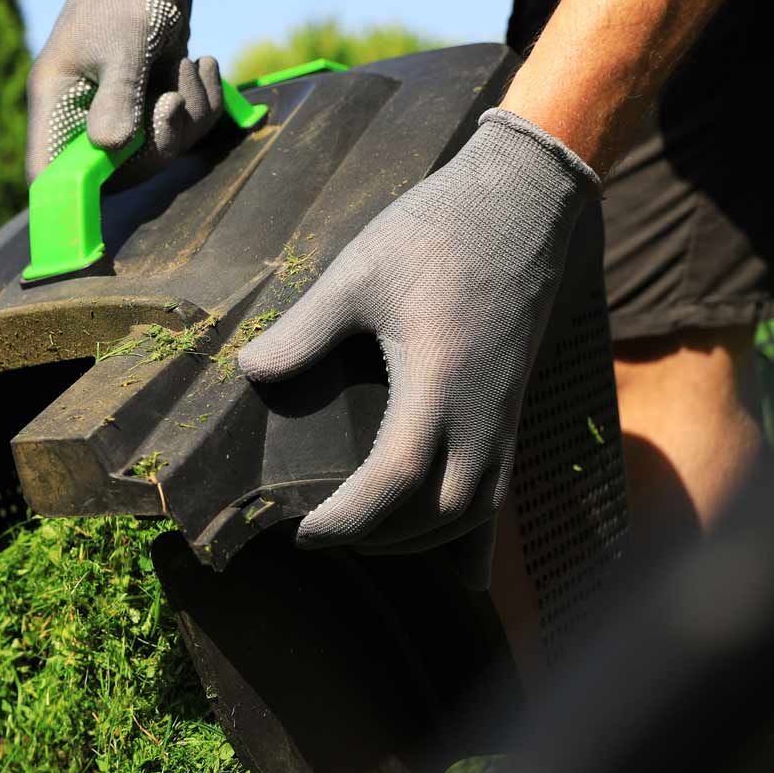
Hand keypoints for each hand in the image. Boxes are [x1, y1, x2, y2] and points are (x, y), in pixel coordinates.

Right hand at [25, 0, 226, 183]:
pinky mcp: (152, 103)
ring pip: (161, 150)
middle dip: (162, 142)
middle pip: (119, 173)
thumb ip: (118, 94)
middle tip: (175, 100)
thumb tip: (109, 147)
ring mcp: (121, 112)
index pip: (47, 174)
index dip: (68, 201)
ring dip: (192, 114)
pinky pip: (185, 129)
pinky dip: (203, 101)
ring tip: (191, 65)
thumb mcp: (126, 40)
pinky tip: (202, 63)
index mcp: (56, 102)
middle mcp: (84, 116)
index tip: (106, 203)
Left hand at [237, 108, 600, 551]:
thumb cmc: (438, 229)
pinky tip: (460, 573)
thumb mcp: (359, 272)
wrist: (524, 200)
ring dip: (424, 540)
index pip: (396, 480)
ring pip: (477, 509)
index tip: (303, 532)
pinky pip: (503, 492)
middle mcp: (482, 412)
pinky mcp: (513, 408)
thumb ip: (304, 330)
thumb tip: (249, 374)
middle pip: (441, 513)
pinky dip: (475, 535)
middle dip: (381, 537)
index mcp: (439, 382)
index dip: (348, 519)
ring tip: (369, 539)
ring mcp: (505, 414)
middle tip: (326, 536)